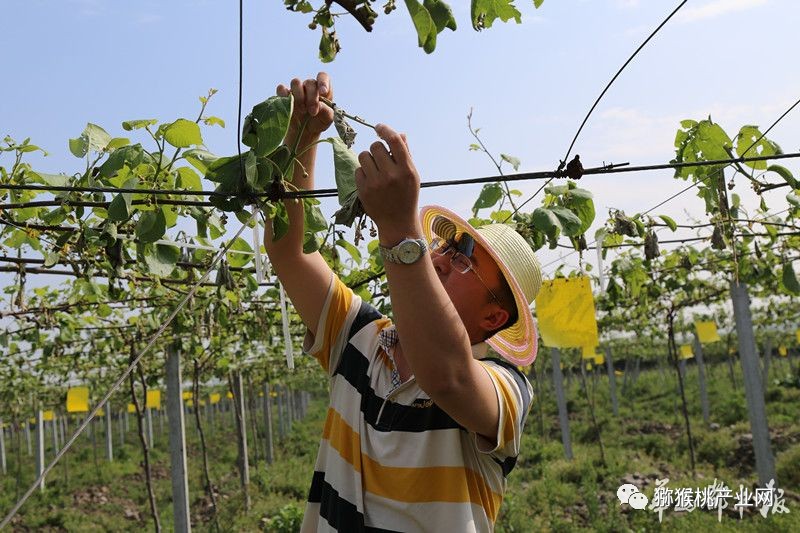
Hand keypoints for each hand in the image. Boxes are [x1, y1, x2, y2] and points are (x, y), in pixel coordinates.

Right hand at [276, 72, 333, 139]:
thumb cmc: (318, 122)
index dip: (323, 82)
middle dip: (312, 97)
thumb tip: (319, 105)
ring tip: (303, 111)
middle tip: (313, 112)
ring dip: (299, 96)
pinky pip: (281, 89)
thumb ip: (327, 112)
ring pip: (296, 82)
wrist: (304, 133)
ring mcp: (295, 91)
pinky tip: (289, 106)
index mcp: (321, 90)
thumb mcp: (327, 120)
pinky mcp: (284, 96)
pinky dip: (284, 95)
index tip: (323, 92)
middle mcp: (309, 87)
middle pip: (310, 82)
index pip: (323, 76)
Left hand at [355, 124, 421, 242]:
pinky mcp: (364, 190)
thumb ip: (406, 154)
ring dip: (368, 159)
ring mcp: (376, 183)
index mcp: (406, 169)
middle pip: (375, 146)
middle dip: (377, 149)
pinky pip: (358, 170)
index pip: (393, 141)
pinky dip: (363, 173)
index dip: (385, 130)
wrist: (398, 223)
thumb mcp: (412, 175)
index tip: (379, 127)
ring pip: (364, 155)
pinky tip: (371, 181)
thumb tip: (399, 134)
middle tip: (382, 159)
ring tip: (376, 170)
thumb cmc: (407, 195)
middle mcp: (391, 175)